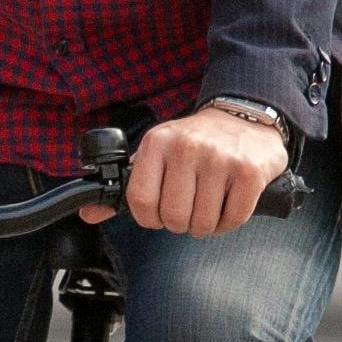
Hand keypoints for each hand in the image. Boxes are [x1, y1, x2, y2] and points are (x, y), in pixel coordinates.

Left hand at [125, 104, 287, 238]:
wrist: (244, 117)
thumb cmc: (196, 142)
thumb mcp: (158, 151)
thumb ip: (129, 184)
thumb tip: (92, 214)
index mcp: (158, 142)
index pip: (141, 200)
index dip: (149, 218)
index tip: (159, 214)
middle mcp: (187, 147)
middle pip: (173, 217)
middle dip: (180, 223)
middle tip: (188, 208)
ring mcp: (220, 159)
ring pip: (202, 223)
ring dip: (205, 225)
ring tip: (208, 205)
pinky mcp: (248, 172)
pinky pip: (232, 219)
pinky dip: (228, 222)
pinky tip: (227, 204)